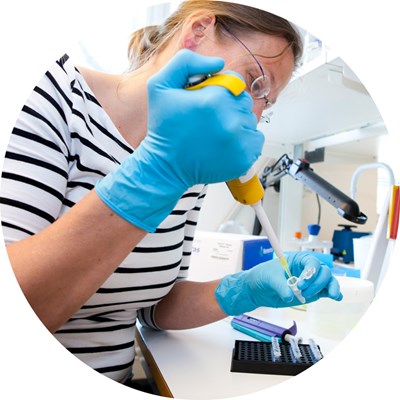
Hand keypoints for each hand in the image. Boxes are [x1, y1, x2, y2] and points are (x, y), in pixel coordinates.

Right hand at [95, 49, 263, 231]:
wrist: (166, 167)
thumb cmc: (164, 129)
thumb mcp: (159, 85)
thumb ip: (186, 62)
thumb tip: (219, 63)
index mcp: (214, 99)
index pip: (234, 81)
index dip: (220, 90)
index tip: (206, 103)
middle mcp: (231, 120)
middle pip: (244, 101)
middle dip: (229, 107)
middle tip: (208, 121)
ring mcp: (240, 141)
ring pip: (250, 120)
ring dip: (236, 124)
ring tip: (214, 135)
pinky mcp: (245, 158)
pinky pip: (256, 139)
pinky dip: (244, 141)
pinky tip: (224, 145)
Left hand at [214, 251, 341, 315]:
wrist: (258, 289)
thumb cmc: (263, 276)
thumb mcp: (269, 278)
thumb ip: (280, 286)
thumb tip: (290, 296)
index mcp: (297, 260)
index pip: (312, 262)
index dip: (310, 272)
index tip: (300, 283)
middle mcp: (307, 269)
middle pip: (323, 271)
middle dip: (317, 282)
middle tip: (303, 292)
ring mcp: (311, 281)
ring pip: (328, 281)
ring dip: (330, 287)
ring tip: (331, 295)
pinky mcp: (312, 292)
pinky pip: (326, 291)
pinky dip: (333, 293)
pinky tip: (336, 297)